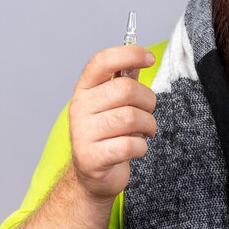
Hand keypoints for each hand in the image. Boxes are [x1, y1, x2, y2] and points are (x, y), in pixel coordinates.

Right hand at [68, 45, 156, 203]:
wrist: (92, 174)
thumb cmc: (108, 133)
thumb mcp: (114, 103)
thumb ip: (125, 80)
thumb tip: (141, 56)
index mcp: (85, 89)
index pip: (102, 61)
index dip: (128, 54)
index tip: (149, 58)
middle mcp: (79, 108)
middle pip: (126, 89)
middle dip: (148, 100)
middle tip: (148, 111)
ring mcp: (82, 133)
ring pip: (131, 118)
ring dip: (148, 125)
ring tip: (144, 131)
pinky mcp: (91, 158)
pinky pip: (129, 145)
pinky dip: (141, 147)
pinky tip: (135, 149)